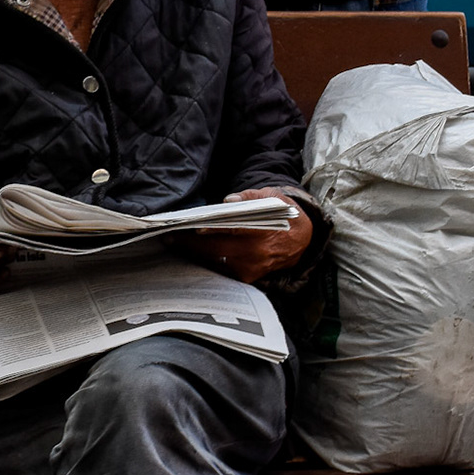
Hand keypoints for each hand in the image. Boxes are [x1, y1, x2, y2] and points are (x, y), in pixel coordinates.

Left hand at [176, 187, 312, 284]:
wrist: (304, 240)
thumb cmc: (284, 216)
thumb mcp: (273, 198)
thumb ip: (250, 197)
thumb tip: (228, 200)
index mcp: (263, 232)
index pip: (231, 231)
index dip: (208, 231)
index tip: (188, 228)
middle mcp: (256, 254)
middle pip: (216, 250)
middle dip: (191, 244)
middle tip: (170, 237)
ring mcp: (252, 268)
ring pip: (216, 262)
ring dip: (195, 254)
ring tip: (175, 245)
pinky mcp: (249, 277)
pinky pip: (222, 271)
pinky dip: (207, 262)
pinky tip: (192, 254)